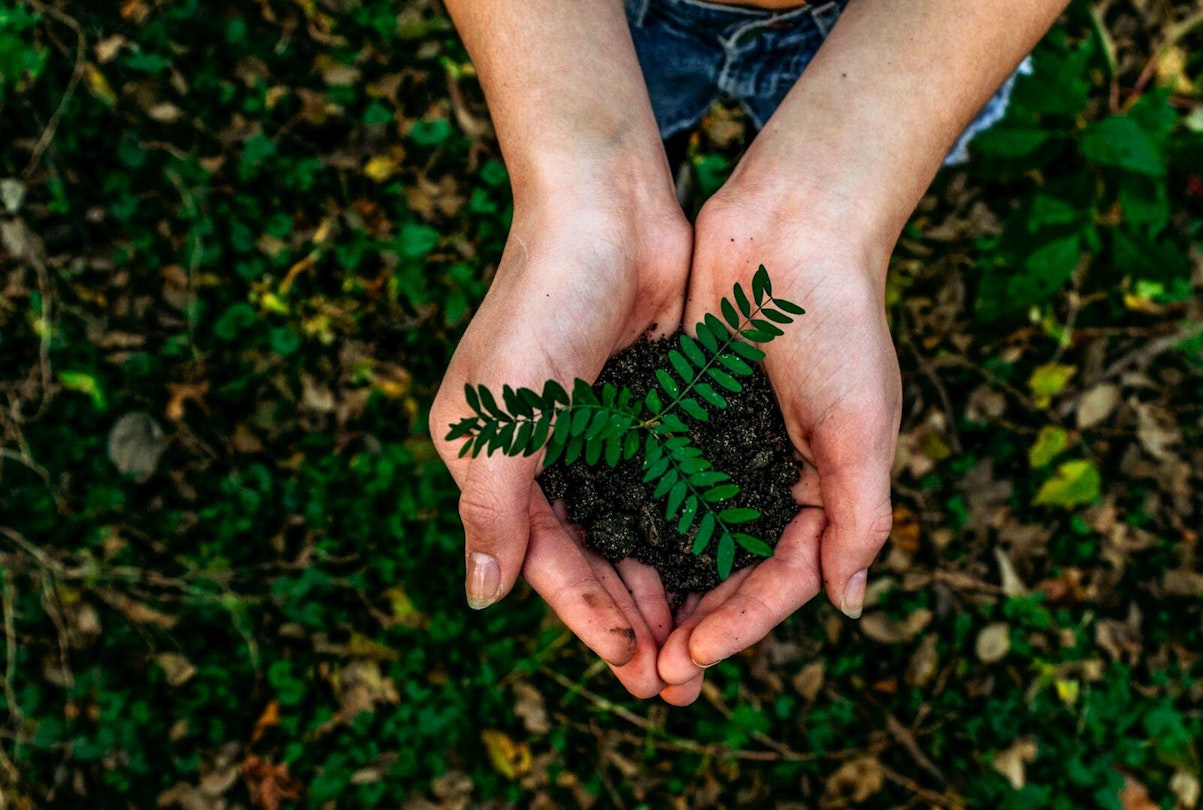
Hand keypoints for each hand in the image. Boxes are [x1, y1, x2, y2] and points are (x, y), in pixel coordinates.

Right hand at [430, 184, 689, 698]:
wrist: (607, 207)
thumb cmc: (543, 303)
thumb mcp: (502, 413)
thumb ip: (492, 507)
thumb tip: (482, 597)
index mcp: (493, 461)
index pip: (545, 561)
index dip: (589, 618)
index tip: (636, 667)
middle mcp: (542, 455)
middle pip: (591, 558)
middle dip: (632, 619)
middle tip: (677, 680)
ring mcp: (596, 432)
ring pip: (633, 531)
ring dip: (664, 587)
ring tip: (702, 643)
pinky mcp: (645, 408)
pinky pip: (666, 487)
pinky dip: (687, 530)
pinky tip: (720, 567)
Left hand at [656, 181, 900, 704]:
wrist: (792, 225)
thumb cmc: (839, 324)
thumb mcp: (862, 427)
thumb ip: (858, 518)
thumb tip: (848, 605)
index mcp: (823, 489)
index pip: (780, 580)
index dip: (738, 626)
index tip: (689, 658)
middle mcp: (771, 477)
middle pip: (729, 573)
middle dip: (694, 625)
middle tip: (651, 676)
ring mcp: (724, 447)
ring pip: (686, 538)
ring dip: (659, 588)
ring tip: (622, 636)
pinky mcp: (682, 413)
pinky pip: (655, 482)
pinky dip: (634, 521)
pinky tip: (600, 555)